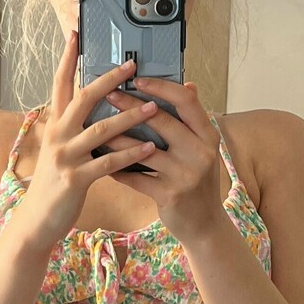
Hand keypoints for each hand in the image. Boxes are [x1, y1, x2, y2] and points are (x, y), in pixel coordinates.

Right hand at [12, 25, 161, 254]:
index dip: (68, 59)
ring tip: (152, 107)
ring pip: (100, 130)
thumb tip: (96, 110)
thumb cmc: (54, 186)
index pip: (60, 85)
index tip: (76, 35)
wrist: (36, 222)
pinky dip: (130, 154)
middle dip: (109, 80)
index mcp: (54, 126)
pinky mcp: (75, 179)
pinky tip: (150, 149)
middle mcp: (56, 136)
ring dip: (129, 117)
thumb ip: (74, 130)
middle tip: (132, 64)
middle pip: (83, 99)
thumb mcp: (60, 151)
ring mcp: (64, 157)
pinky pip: (107, 163)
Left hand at [103, 75, 225, 245]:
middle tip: (109, 94)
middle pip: (162, 121)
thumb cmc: (198, 181)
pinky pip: (135, 176)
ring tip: (96, 126)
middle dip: (131, 105)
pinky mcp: (169, 194)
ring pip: (142, 149)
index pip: (186, 101)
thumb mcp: (203, 149)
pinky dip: (116, 167)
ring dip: (116, 136)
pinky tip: (100, 159)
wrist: (205, 225)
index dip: (161, 87)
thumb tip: (189, 84)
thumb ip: (194, 120)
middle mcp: (200, 152)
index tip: (138, 79)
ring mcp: (185, 174)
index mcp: (208, 136)